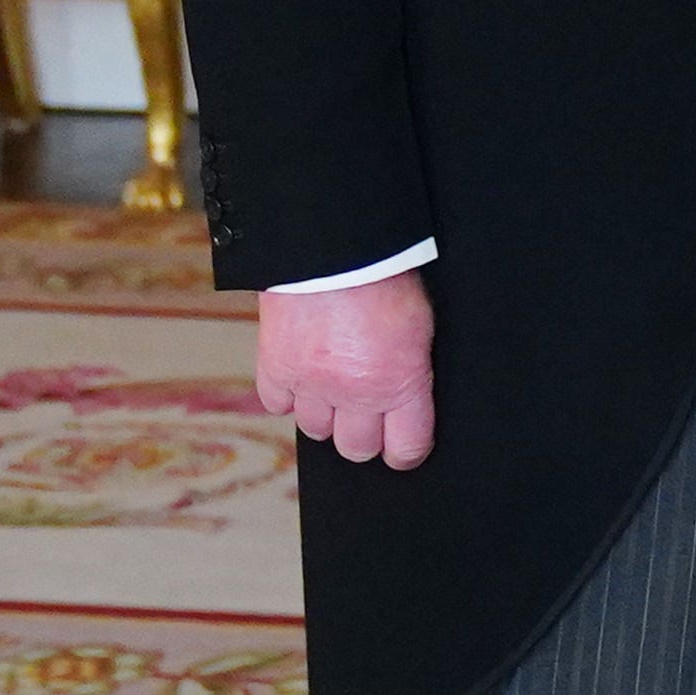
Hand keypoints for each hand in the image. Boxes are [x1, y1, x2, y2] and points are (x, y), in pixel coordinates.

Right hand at [257, 272, 435, 466]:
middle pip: (356, 448)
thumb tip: (409, 394)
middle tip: (367, 415)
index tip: (404, 446)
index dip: (406, 450)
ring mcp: (311, 384)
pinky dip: (287, 394)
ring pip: (316, 430)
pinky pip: (277, 404)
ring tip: (334, 387)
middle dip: (364, 436)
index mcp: (400, 383)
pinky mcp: (275, 367)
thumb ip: (411, 367)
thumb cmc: (388, 273)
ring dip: (326, 413)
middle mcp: (354, 393)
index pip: (406, 448)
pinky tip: (302, 374)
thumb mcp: (420, 324)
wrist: (335, 243)